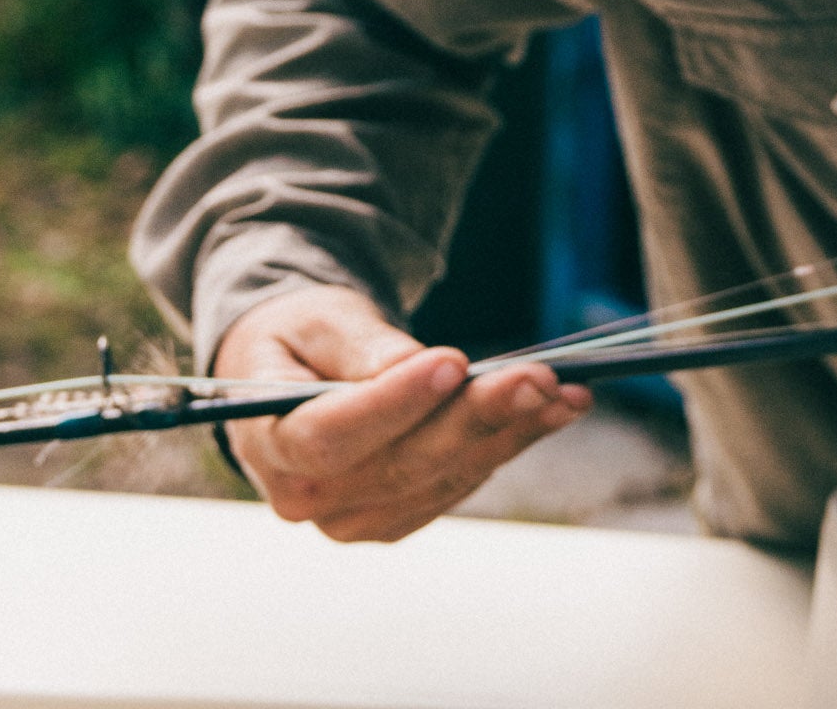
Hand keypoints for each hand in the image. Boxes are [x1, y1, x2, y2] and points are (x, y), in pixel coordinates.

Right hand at [215, 284, 590, 541]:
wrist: (296, 373)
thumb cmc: (301, 339)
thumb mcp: (317, 321)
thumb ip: (357, 346)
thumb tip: (405, 363)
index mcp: (271, 444)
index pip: (331, 437)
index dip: (393, 404)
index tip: (451, 363)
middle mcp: (308, 499)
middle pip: (402, 463)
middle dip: (477, 416)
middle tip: (537, 377)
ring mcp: (356, 516)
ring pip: (444, 476)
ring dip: (511, 431)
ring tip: (564, 390)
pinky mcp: (400, 514)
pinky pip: (462, 480)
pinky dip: (511, 442)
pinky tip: (554, 409)